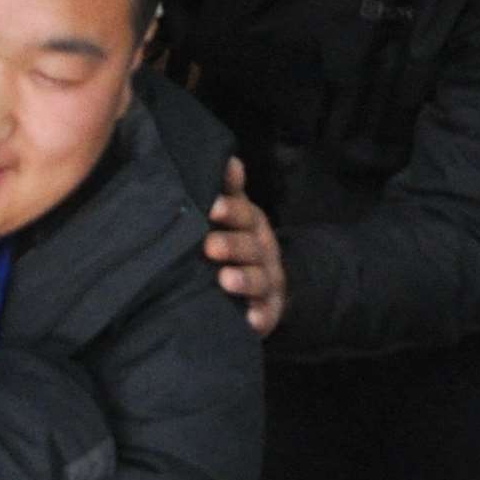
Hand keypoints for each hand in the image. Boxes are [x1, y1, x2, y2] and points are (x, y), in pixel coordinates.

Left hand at [206, 158, 285, 335]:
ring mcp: (268, 283)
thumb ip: (230, 190)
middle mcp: (263, 252)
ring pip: (259, 280)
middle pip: (252, 247)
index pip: (245, 214)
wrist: (269, 286)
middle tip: (210, 246)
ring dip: (244, 279)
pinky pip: (266, 315)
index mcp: (252, 226)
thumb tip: (229, 160)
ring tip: (225, 280)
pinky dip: (260, 317)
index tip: (212, 208)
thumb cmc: (239, 243)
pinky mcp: (267, 312)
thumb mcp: (236, 215)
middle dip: (233, 245)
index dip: (231, 210)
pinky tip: (251, 319)